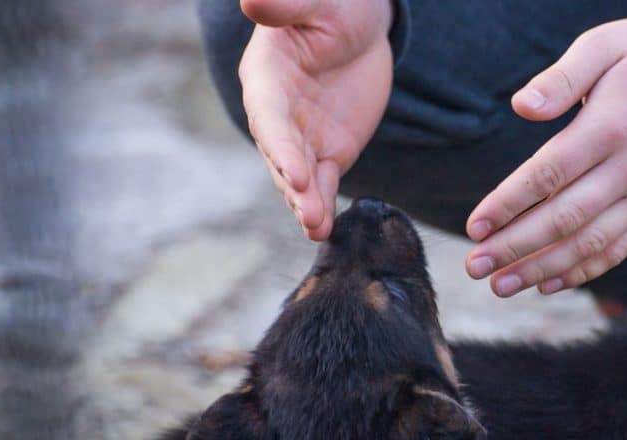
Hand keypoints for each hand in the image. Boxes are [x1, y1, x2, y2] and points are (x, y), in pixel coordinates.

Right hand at [239, 0, 393, 239]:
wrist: (361, 27)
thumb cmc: (334, 5)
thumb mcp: (314, 0)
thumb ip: (286, 4)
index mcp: (266, 77)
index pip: (270, 118)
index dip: (281, 147)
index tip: (296, 173)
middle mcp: (277, 113)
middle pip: (281, 155)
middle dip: (294, 185)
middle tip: (310, 212)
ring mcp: (301, 138)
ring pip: (299, 177)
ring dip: (306, 203)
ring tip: (316, 228)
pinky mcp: (328, 152)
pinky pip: (324, 183)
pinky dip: (324, 205)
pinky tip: (324, 230)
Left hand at [464, 0, 626, 296]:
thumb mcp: (606, 44)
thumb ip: (560, 77)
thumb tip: (520, 107)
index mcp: (611, 127)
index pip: (547, 175)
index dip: (507, 205)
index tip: (474, 227)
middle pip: (565, 218)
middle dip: (515, 247)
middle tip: (474, 266)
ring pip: (591, 243)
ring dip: (543, 269)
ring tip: (501, 286)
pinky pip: (620, 248)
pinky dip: (584, 270)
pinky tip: (548, 283)